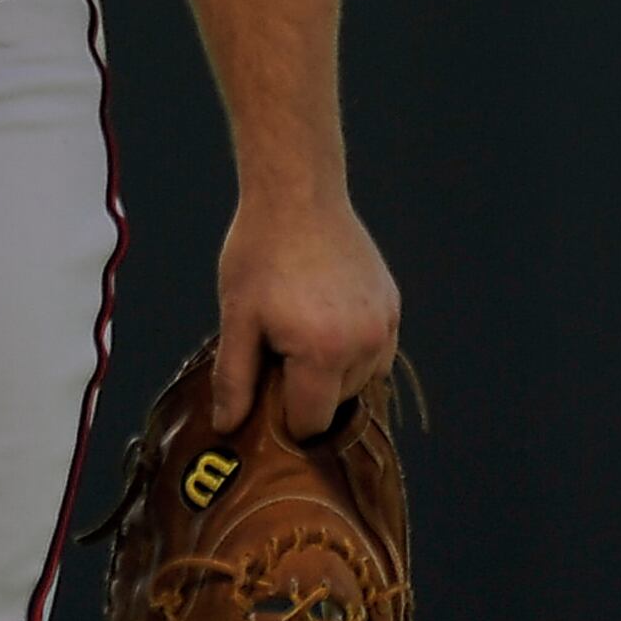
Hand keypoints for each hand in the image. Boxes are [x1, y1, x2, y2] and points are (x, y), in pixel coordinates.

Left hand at [211, 191, 399, 437]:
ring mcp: (384, 324)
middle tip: (278, 348)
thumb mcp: (238, 317)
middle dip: (306, 389)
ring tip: (301, 331)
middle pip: (336, 404)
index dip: (282, 415)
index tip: (264, 387)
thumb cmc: (260, 252)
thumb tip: (227, 427)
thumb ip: (235, 379)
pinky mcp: (392, 305)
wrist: (298, 192)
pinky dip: (353, 351)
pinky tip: (326, 321)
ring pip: (361, 382)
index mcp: (324, 353)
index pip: (310, 422)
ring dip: (333, 373)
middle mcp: (366, 344)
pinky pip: (378, 353)